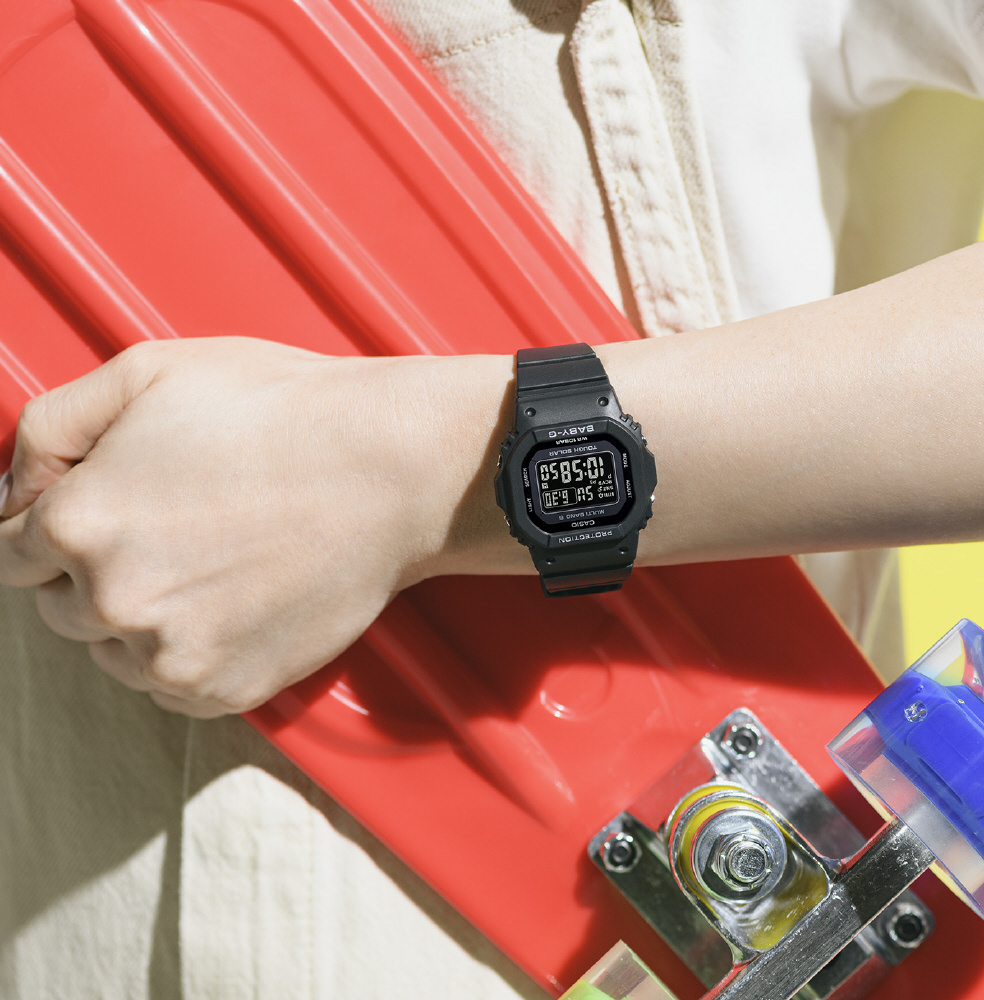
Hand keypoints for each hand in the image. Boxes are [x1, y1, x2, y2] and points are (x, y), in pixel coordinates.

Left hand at [0, 338, 513, 716]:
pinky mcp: (227, 688)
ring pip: (116, 650)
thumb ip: (48, 427)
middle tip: (176, 527)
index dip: (53, 525)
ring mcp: (172, 653)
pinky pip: (172, 685)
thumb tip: (9, 490)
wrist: (390, 471)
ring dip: (144, 616)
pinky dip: (191, 650)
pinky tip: (236, 599)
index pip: (10, 551)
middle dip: (100, 569)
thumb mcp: (148, 371)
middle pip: (63, 606)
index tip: (108, 513)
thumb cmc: (280, 411)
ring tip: (214, 561)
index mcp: (79, 521)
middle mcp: (114, 600)